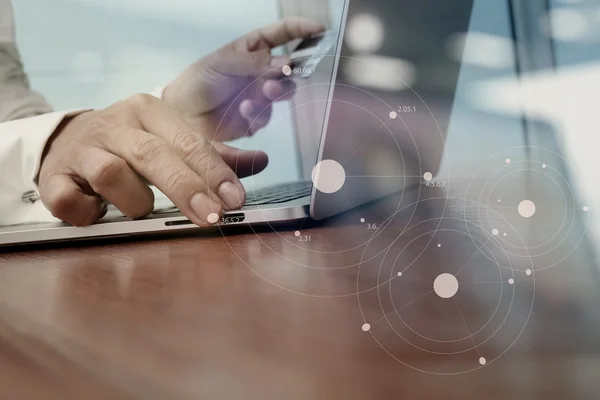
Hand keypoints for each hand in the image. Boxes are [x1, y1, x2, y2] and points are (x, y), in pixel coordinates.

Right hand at [38, 94, 267, 226]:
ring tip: (141, 209)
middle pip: (153, 155)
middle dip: (186, 188)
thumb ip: (216, 155)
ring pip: (111, 175)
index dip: (213, 171)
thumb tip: (261, 160)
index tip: (235, 199)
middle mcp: (117, 125)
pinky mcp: (54, 176)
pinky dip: (86, 212)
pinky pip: (67, 200)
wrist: (70, 140)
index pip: (188, 141)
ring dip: (134, 202)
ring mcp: (83, 149)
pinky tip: (98, 214)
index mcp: (150, 112)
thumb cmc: (134, 145)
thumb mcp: (173, 140)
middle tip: (212, 217)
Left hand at [163, 18, 324, 141]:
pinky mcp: (256, 118)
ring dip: (276, 93)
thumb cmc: (198, 80)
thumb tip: (284, 62)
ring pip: (283, 93)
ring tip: (262, 94)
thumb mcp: (222, 63)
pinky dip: (258, 112)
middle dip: (289, 72)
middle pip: (290, 68)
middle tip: (280, 76)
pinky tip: (243, 110)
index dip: (302, 29)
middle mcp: (261, 71)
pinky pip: (267, 115)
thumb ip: (253, 63)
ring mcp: (260, 95)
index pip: (283, 33)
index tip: (320, 30)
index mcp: (254, 48)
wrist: (181, 113)